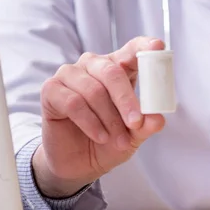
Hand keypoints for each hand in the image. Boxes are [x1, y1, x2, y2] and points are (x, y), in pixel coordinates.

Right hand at [33, 37, 165, 197]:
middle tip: (136, 123)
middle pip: (112, 72)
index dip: (145, 46)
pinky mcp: (51, 90)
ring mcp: (70, 74)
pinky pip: (73, 103)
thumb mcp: (134, 135)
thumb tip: (158, 119)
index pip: (132, 49)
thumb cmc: (110, 140)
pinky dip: (90, 123)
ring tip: (118, 140)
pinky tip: (100, 136)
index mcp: (118, 68)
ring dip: (109, 119)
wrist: (80, 163)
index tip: (158, 46)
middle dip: (126, 100)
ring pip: (93, 90)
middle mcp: (93, 65)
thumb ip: (145, 125)